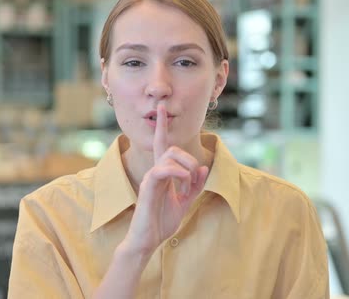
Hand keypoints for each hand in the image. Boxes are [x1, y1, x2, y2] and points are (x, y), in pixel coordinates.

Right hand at [122, 102, 208, 254]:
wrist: (147, 241)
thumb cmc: (161, 222)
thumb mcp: (185, 203)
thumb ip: (194, 185)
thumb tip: (202, 167)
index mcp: (163, 174)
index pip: (162, 145)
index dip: (162, 127)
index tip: (161, 108)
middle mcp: (155, 172)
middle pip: (171, 148)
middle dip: (189, 159)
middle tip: (193, 181)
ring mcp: (150, 178)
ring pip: (169, 156)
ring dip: (186, 169)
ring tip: (188, 188)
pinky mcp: (148, 187)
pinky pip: (162, 169)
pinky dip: (178, 173)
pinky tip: (184, 185)